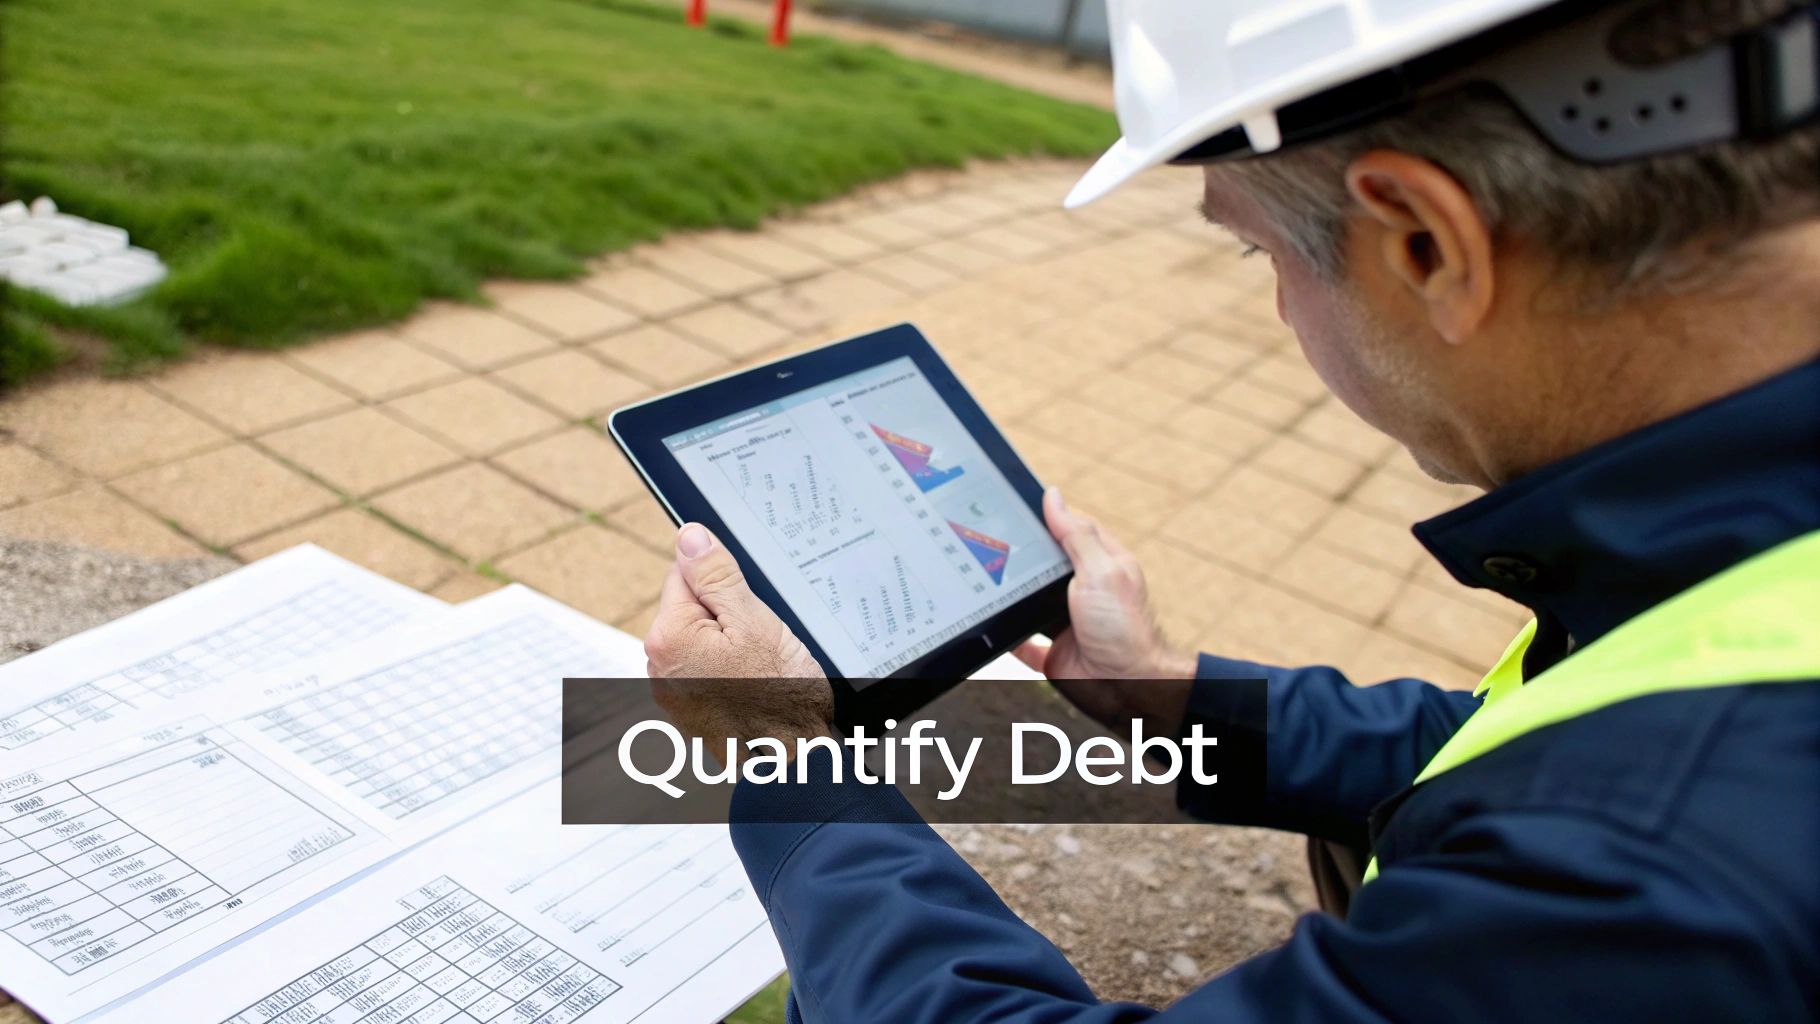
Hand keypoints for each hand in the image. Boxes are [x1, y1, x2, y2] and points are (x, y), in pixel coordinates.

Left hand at [644, 523, 833, 750]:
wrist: (795, 761)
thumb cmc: (781, 698)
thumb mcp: (754, 620)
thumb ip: (716, 575)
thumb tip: (690, 537)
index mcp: (667, 638)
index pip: (684, 574)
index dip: (723, 583)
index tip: (746, 606)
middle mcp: (659, 668)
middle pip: (692, 608)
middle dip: (726, 614)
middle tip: (759, 640)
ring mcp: (673, 694)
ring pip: (702, 640)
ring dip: (730, 644)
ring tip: (760, 667)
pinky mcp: (689, 711)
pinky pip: (707, 670)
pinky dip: (729, 671)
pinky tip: (753, 685)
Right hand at [1014, 488, 1195, 733]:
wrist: (1129, 688)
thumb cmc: (1126, 630)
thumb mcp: (1101, 572)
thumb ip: (1075, 536)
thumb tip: (1054, 497)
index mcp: (1099, 565)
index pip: (1070, 529)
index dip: (1046, 517)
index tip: (1015, 504)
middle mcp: (1082, 592)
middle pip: (1043, 565)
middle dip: (1021, 557)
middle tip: (991, 541)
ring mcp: (1065, 622)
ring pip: (1028, 602)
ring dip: (1011, 595)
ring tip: (985, 578)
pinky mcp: (1052, 652)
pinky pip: (1021, 641)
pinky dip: (1007, 635)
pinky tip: (992, 624)